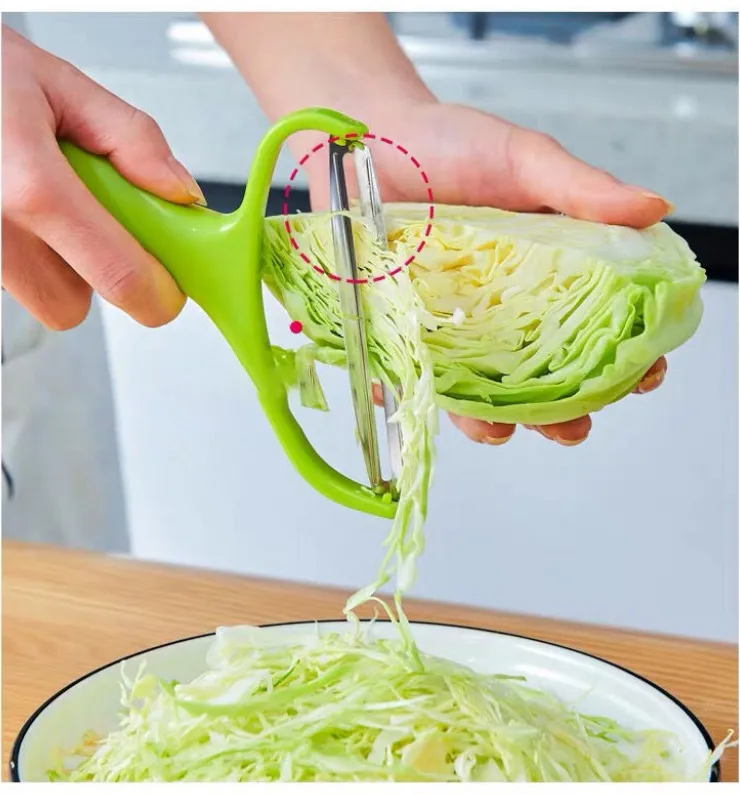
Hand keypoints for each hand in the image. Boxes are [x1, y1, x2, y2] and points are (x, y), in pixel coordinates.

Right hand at [1, 26, 203, 329]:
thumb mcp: (59, 84)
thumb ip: (131, 139)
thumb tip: (180, 193)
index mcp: (31, 188)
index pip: (120, 278)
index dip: (156, 296)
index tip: (168, 287)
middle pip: (71, 306)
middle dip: (93, 274)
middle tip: (91, 219)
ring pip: (35, 296)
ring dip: (53, 263)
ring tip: (40, 199)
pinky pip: (10, 280)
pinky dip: (22, 254)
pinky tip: (12, 205)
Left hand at [308, 100, 669, 446]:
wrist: (367, 139)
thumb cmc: (448, 142)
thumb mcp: (523, 158)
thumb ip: (582, 188)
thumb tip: (653, 209)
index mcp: (546, 269)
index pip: (596, 323)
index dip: (623, 356)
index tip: (641, 375)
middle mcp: (503, 305)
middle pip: (542, 373)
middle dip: (562, 409)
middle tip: (572, 425)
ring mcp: (453, 322)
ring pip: (481, 389)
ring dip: (495, 420)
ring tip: (503, 430)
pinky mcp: (402, 329)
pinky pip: (414, 375)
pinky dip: (422, 400)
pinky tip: (433, 411)